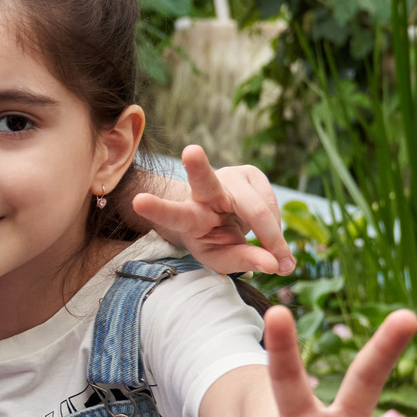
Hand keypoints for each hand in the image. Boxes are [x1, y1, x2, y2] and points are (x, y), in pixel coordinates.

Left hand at [129, 146, 293, 277]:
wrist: (224, 217)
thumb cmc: (216, 240)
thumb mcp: (221, 258)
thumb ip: (243, 262)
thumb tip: (274, 265)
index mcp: (188, 216)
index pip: (173, 214)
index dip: (157, 209)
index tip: (138, 201)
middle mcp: (204, 192)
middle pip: (203, 180)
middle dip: (197, 166)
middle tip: (190, 152)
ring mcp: (229, 177)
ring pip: (258, 207)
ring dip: (273, 236)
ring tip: (278, 258)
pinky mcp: (250, 171)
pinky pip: (272, 203)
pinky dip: (277, 224)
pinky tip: (267, 230)